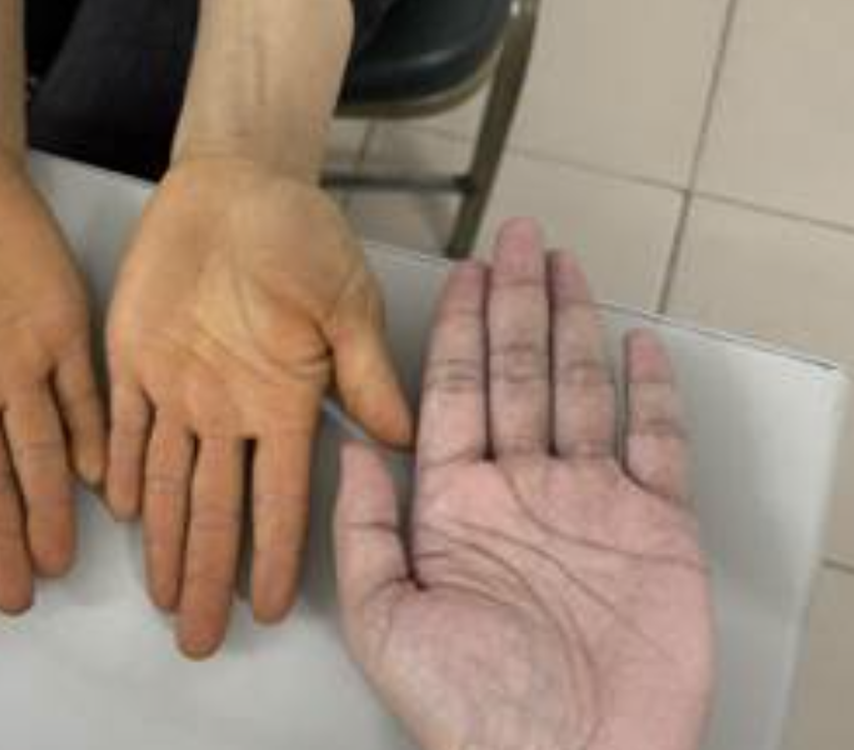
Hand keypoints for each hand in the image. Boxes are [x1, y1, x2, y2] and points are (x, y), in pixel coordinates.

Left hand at [106, 157, 411, 657]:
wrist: (237, 185)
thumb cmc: (301, 235)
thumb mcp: (346, 300)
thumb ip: (364, 370)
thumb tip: (402, 439)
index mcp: (284, 402)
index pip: (280, 498)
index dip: (274, 556)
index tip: (269, 610)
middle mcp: (230, 411)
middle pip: (216, 511)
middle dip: (208, 576)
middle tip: (197, 640)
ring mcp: (179, 389)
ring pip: (165, 483)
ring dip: (164, 543)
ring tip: (163, 601)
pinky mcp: (133, 360)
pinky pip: (121, 427)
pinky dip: (114, 469)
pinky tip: (117, 513)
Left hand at [334, 220, 712, 749]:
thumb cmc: (473, 710)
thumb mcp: (385, 618)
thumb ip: (364, 528)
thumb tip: (350, 448)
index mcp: (456, 506)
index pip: (457, 392)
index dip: (462, 328)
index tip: (464, 273)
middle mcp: (521, 493)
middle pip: (518, 374)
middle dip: (518, 302)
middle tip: (518, 239)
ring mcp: (589, 504)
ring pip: (579, 390)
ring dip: (574, 327)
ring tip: (566, 267)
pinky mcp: (655, 528)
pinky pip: (656, 444)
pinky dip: (651, 395)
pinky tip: (639, 349)